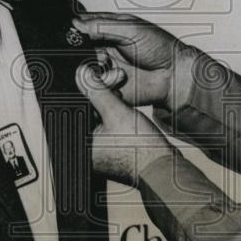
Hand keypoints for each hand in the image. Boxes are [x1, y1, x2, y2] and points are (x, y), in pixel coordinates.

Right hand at [72, 12, 199, 110]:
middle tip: (101, 55)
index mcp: (108, 29)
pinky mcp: (108, 86)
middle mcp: (104, 48)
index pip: (82, 27)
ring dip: (96, 69)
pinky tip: (119, 79)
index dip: (77, 33)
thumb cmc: (159, 47)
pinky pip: (94, 87)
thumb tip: (77, 23)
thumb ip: (102, 26)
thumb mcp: (131, 29)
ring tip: (114, 68)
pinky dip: (104, 84)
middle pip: (78, 50)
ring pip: (83, 70)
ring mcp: (105, 67)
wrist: (173, 75)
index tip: (77, 37)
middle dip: (85, 54)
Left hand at [76, 61, 174, 184]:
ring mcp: (100, 149)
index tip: (99, 74)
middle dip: (101, 91)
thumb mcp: (116, 113)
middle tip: (116, 78)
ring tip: (123, 91)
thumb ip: (97, 92)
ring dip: (111, 97)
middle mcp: (87, 149)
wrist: (163, 166)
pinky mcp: (112, 146)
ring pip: (99, 113)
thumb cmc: (140, 149)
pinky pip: (109, 121)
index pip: (78, 106)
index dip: (89, 87)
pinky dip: (116, 109)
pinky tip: (125, 103)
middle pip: (88, 109)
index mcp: (80, 146)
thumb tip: (81, 75)